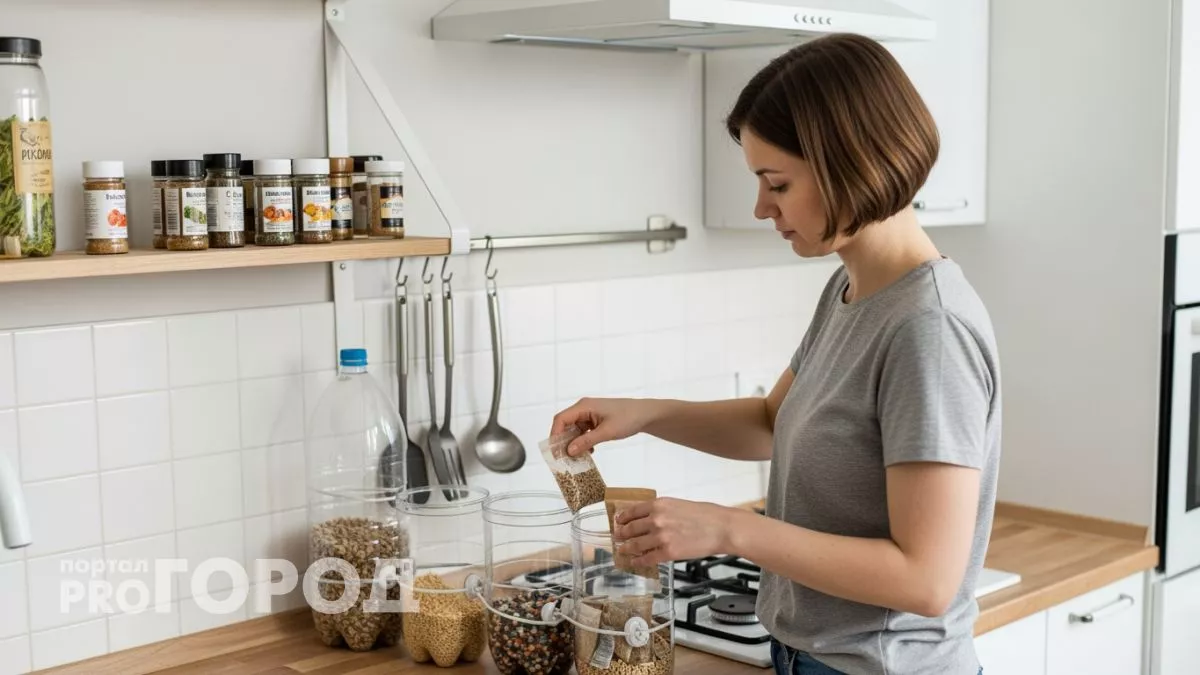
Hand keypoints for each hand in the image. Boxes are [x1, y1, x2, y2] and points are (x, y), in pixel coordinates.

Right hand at [550, 397, 658, 455]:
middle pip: (565, 424)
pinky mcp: (595, 420)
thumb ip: (587, 441)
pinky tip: (589, 451)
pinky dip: (583, 441)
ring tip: (577, 457)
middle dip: (564, 441)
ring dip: (574, 443)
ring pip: (574, 430)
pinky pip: (583, 431)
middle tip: (564, 457)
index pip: (561, 419)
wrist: (645, 415)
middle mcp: (584, 408)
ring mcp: (589, 414)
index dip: (555, 434)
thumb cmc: (628, 418)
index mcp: (584, 406)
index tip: (555, 451)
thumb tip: (569, 451)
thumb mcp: (607, 432)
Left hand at [614, 498, 738, 566]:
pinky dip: (638, 561)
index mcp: (659, 505)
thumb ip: (662, 511)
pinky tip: (634, 561)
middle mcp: (656, 519)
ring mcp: (661, 536)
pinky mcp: (668, 552)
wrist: (721, 528)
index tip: (618, 522)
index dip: (622, 518)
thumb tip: (650, 518)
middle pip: (631, 528)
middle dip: (622, 534)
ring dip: (626, 549)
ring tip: (622, 551)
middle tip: (617, 537)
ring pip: (636, 544)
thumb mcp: (679, 504)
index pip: (633, 511)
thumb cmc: (706, 515)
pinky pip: (647, 558)